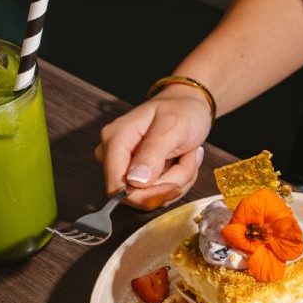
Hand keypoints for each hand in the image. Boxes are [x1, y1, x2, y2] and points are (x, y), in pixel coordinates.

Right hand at [95, 85, 211, 209]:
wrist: (189, 105)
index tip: (174, 186)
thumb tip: (135, 181)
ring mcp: (126, 166)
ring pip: (152, 197)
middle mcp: (114, 155)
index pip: (117, 188)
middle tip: (186, 159)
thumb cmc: (182, 110)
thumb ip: (153, 153)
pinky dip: (177, 182)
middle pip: (137, 195)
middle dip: (169, 184)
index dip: (146, 196)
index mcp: (115, 140)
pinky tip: (182, 162)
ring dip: (178, 181)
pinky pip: (159, 194)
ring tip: (186, 156)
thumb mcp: (172, 127)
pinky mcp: (139, 175)